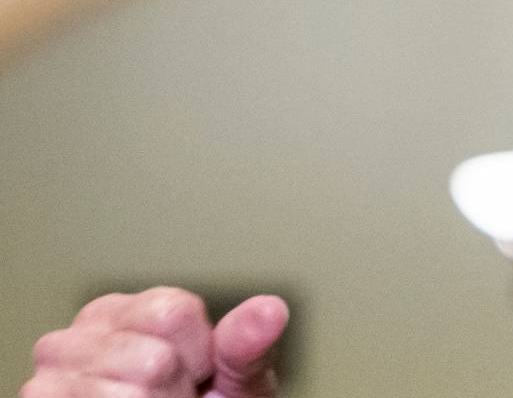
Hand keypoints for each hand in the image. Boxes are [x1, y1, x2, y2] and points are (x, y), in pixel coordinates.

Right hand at [23, 287, 288, 397]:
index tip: (198, 371)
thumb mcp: (234, 380)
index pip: (176, 313)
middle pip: (153, 358)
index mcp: (131, 309)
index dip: (201, 353)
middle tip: (170, 395)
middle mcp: (84, 330)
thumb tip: (272, 308)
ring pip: (127, 391)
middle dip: (175, 386)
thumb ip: (246, 346)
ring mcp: (55, 368)